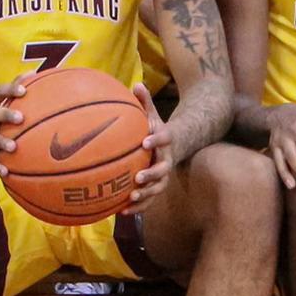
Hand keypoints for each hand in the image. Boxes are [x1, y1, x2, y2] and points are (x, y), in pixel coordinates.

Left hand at [127, 84, 175, 201]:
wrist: (174, 146)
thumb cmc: (154, 128)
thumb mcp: (152, 114)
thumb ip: (144, 102)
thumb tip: (136, 84)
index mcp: (165, 141)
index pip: (164, 140)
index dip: (156, 141)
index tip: (145, 142)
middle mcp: (167, 160)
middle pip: (163, 170)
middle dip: (152, 175)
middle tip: (138, 178)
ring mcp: (163, 176)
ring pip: (158, 188)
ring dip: (146, 195)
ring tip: (131, 198)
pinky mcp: (156, 187)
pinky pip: (149, 200)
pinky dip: (138, 207)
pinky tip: (121, 212)